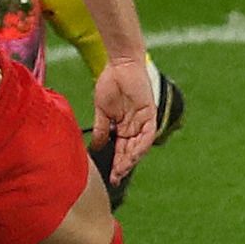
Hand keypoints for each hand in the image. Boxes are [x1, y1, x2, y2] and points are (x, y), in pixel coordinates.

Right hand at [90, 55, 161, 182]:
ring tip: (121, 170)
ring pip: (140, 146)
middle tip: (115, 178)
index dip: (116, 164)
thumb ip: (101, 130)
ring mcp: (143, 121)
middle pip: (130, 151)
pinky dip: (141, 145)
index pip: (121, 150)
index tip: (110, 177)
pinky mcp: (150, 114)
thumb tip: (95, 147)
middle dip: (123, 166)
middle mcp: (134, 127)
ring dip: (132, 159)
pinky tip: (134, 155)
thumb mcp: (102, 111)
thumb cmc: (110, 84)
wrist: (119, 65)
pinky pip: (148, 134)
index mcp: (123, 127)